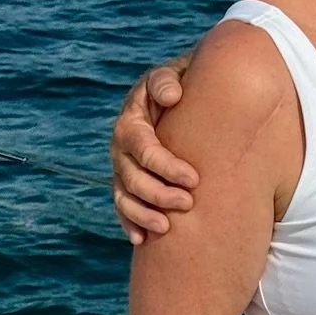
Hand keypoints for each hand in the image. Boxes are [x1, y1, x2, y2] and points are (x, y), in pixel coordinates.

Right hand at [113, 59, 195, 244]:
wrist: (187, 99)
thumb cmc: (186, 87)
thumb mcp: (177, 75)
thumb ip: (168, 80)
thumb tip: (172, 95)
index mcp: (133, 119)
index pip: (143, 147)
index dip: (165, 166)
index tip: (193, 179)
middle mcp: (122, 144)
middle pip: (132, 175)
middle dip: (158, 193)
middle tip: (189, 203)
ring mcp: (123, 165)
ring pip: (124, 195)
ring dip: (143, 213)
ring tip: (167, 227)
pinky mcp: (128, 183)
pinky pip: (122, 207)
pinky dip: (130, 223)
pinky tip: (141, 240)